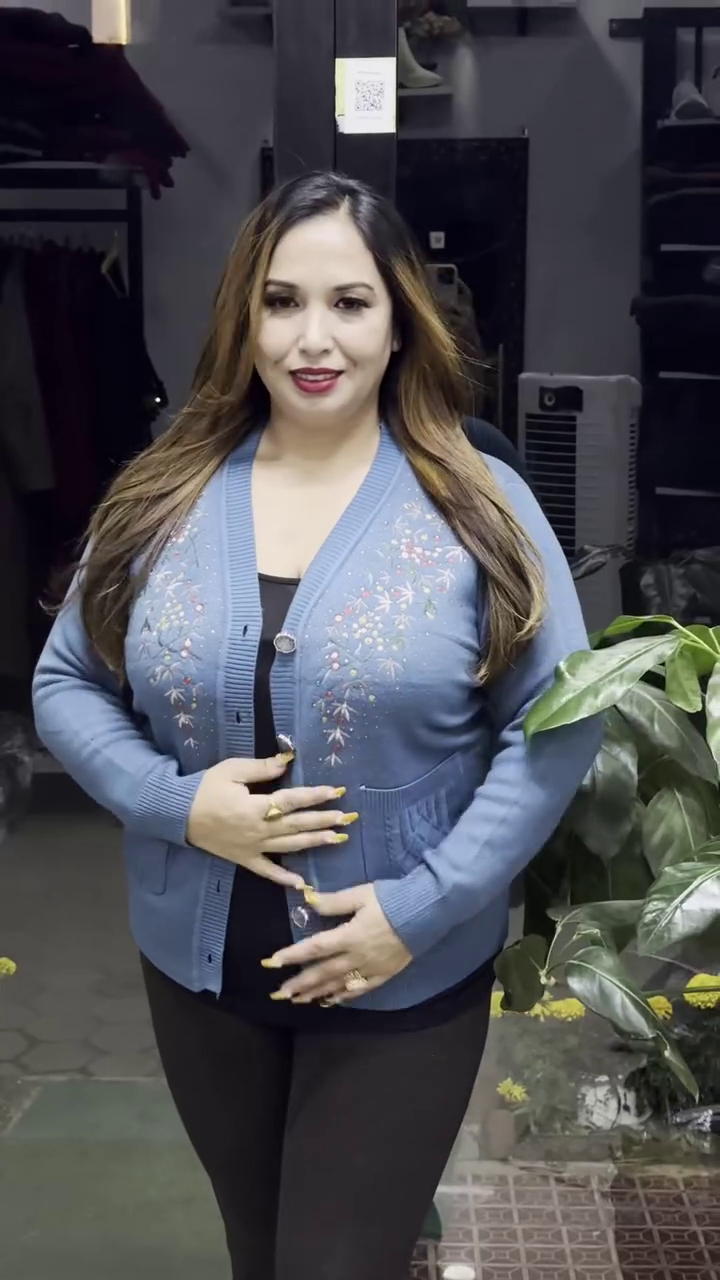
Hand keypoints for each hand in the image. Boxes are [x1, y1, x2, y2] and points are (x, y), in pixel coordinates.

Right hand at [186, 755, 352, 888]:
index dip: (315, 796)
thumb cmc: (204, 788)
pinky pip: (267, 871)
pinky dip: (284, 878)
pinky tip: (301, 883)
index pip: (292, 800)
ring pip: (289, 846)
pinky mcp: (244, 859)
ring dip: (314, 842)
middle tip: (346, 818)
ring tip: (337, 839)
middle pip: (297, 825)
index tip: (336, 792)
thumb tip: (288, 760)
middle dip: (323, 820)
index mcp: (255, 806)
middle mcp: (258, 829)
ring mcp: (252, 847)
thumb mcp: (231, 770)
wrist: (177, 815)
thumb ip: (261, 768)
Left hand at [263, 884, 411, 1003]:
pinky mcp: (383, 974)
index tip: (271, 963)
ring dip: (316, 992)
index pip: (314, 948)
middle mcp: (356, 957)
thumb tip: (308, 901)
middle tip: (278, 994)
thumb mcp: (360, 895)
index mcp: (349, 936)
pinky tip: (331, 1000)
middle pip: (322, 973)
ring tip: (297, 1000)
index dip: (291, 956)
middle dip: (299, 984)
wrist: (425, 913)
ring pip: (338, 985)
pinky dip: (343, 996)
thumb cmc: (392, 900)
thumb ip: (334, 902)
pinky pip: (360, 989)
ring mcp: (370, 968)